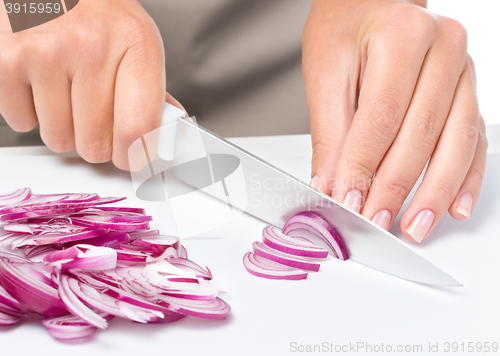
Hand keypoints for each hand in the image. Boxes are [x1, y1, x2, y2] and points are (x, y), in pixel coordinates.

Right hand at [0, 0, 180, 169]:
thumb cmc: (99, 16)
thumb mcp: (138, 43)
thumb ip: (153, 94)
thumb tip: (167, 136)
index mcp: (136, 45)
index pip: (138, 129)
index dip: (133, 156)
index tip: (129, 157)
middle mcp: (92, 47)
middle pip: (96, 145)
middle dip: (96, 140)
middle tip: (94, 113)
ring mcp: (46, 53)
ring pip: (59, 139)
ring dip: (63, 127)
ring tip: (66, 91)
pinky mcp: (8, 60)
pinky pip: (22, 122)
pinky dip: (30, 112)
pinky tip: (41, 84)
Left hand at [303, 0, 486, 241]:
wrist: (369, 2)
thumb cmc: (345, 29)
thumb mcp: (326, 74)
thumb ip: (332, 133)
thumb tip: (333, 185)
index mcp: (403, 35)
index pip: (383, 116)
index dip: (365, 166)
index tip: (350, 201)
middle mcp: (443, 49)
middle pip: (421, 133)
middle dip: (396, 186)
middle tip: (377, 221)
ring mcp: (463, 71)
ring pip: (455, 141)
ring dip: (434, 192)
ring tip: (416, 226)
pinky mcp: (467, 91)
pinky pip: (473, 139)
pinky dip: (464, 177)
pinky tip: (454, 205)